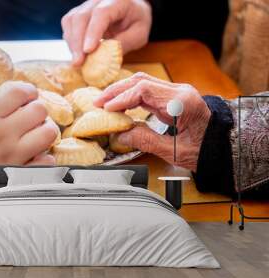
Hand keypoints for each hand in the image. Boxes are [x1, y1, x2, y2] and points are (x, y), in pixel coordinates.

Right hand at [0, 81, 57, 187]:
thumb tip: (1, 101)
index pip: (20, 92)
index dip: (28, 91)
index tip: (29, 96)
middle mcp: (2, 133)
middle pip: (40, 110)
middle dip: (38, 111)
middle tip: (32, 117)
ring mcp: (12, 154)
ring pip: (48, 133)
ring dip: (45, 131)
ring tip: (38, 134)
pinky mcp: (18, 174)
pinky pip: (46, 161)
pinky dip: (44, 158)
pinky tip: (35, 156)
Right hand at [61, 0, 151, 64]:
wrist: (131, 11)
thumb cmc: (136, 22)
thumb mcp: (139, 35)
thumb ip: (124, 43)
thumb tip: (104, 56)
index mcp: (118, 1)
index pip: (101, 13)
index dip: (93, 32)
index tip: (88, 51)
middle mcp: (99, 0)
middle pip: (81, 17)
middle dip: (78, 42)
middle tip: (78, 63)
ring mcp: (86, 5)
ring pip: (71, 21)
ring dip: (72, 44)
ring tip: (79, 61)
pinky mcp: (78, 13)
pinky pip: (68, 25)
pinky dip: (70, 41)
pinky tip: (77, 53)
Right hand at [94, 73, 211, 170]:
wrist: (223, 146)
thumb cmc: (204, 150)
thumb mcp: (174, 151)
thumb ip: (146, 141)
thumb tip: (120, 134)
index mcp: (181, 102)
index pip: (144, 90)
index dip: (121, 98)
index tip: (106, 109)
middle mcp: (179, 91)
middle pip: (141, 81)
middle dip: (116, 91)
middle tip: (98, 102)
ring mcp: (176, 92)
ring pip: (143, 82)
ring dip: (121, 91)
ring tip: (104, 102)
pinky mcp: (172, 96)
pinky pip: (147, 89)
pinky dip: (130, 95)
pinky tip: (119, 103)